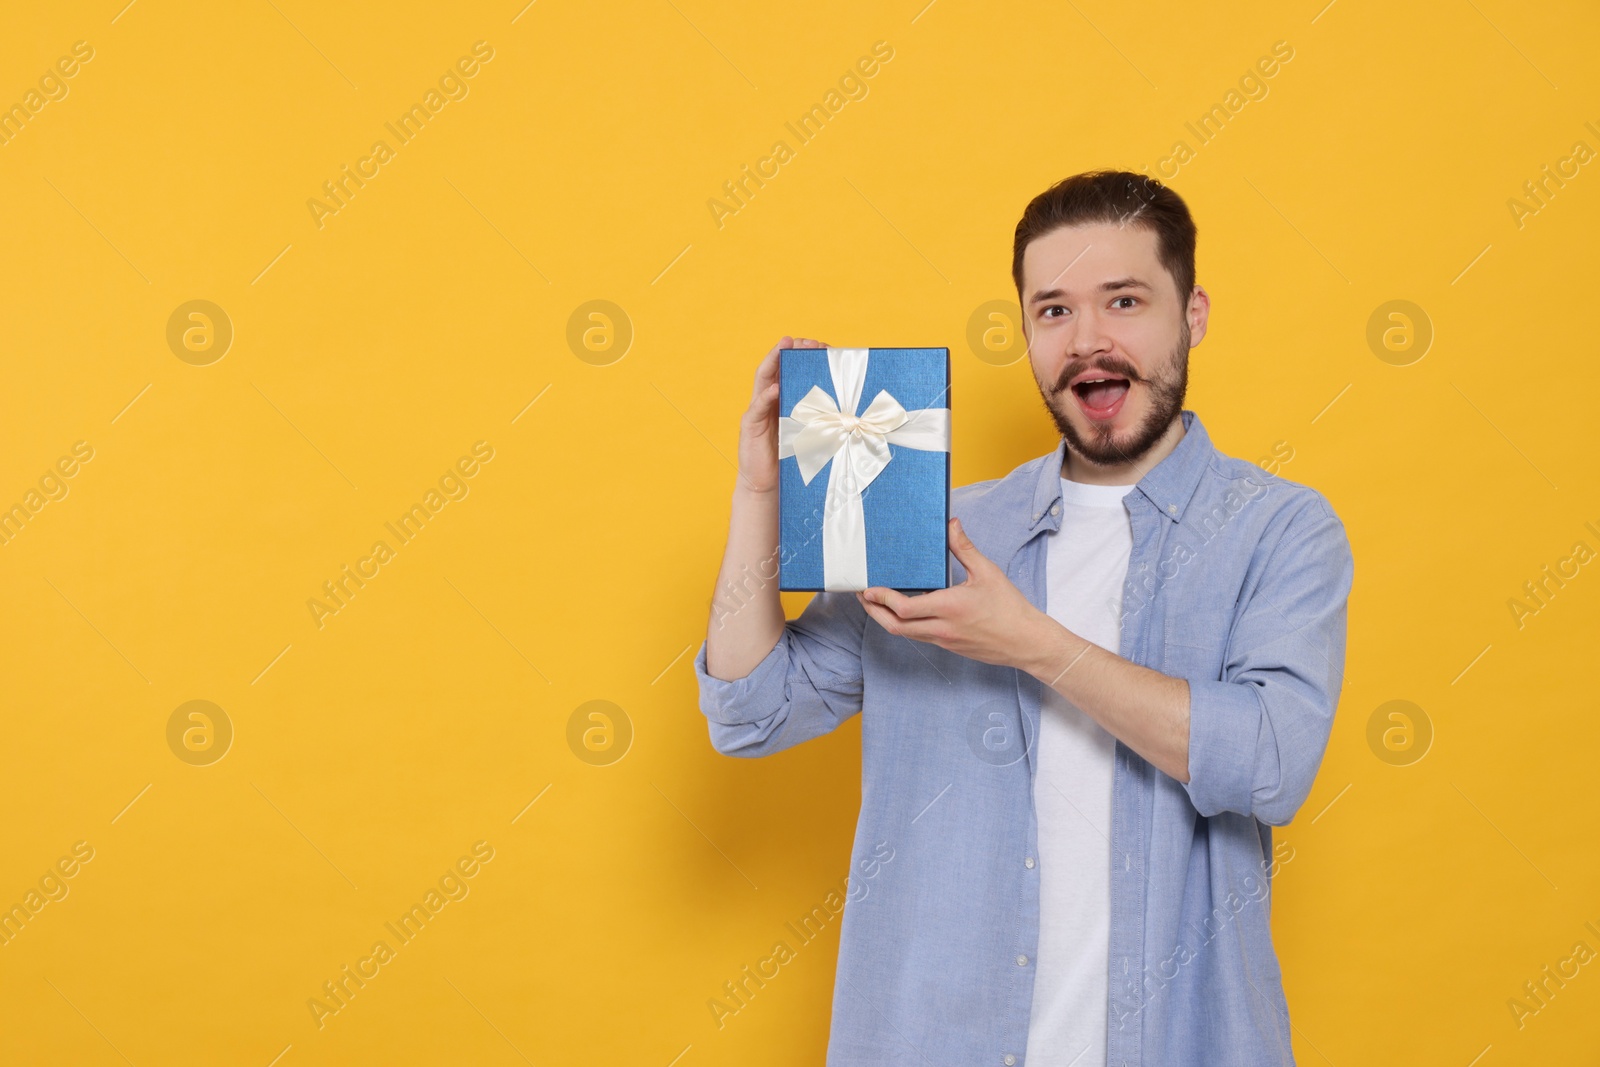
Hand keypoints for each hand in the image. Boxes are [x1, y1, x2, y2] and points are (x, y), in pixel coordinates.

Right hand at [738, 335, 827, 494]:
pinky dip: (765, 397)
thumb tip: (857, 412)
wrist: (767, 486)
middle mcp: (769, 400)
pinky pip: (756, 407)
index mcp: (785, 399)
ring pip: (764, 378)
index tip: (823, 346)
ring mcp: (757, 411)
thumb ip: (824, 419)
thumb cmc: (792, 460)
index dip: (805, 356)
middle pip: (777, 367)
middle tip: (807, 341)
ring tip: (786, 346)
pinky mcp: (749, 426)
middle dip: (791, 350)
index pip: (793, 370)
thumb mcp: (811, 434)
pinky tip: (775, 389)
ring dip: (774, 359)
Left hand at [855, 517, 1050, 669]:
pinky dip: (905, 624)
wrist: (1025, 642)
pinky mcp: (949, 646)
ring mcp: (944, 640)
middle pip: (895, 626)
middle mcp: (942, 628)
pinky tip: (903, 611)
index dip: (882, 599)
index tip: (868, 588)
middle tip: (862, 596)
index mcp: (949, 608)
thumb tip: (951, 524)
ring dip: (886, 619)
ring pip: (905, 633)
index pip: (904, 608)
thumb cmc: (1010, 607)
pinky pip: (919, 636)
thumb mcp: (987, 572)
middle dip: (874, 611)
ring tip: (876, 602)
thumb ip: (964, 548)